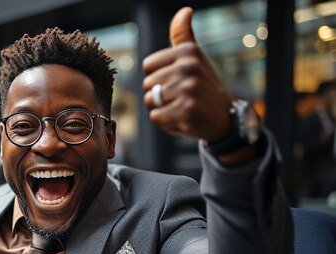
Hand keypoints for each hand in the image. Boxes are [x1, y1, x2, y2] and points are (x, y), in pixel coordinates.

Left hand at [142, 7, 234, 141]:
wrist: (225, 116)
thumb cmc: (203, 86)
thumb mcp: (194, 58)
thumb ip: (182, 35)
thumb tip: (185, 10)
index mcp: (188, 52)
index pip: (148, 66)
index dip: (158, 78)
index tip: (178, 81)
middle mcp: (189, 67)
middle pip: (147, 85)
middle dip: (159, 96)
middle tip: (181, 98)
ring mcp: (189, 89)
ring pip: (150, 101)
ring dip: (162, 109)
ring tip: (182, 108)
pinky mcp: (187, 111)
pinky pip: (156, 117)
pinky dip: (166, 123)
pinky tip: (183, 120)